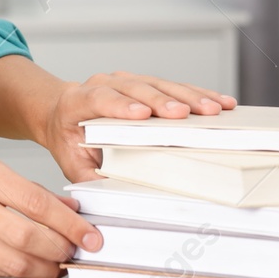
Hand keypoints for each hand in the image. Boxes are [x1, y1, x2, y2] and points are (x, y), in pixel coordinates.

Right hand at [0, 145, 102, 277]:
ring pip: (16, 263)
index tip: (91, 234)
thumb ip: (21, 187)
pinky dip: (20, 272)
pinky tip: (33, 268)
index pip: (38, 204)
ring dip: (46, 268)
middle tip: (81, 250)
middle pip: (31, 238)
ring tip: (61, 263)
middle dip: (64, 249)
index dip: (71, 224)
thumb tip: (62, 206)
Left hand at [41, 71, 236, 182]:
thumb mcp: (70, 162)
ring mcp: (125, 80)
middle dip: (162, 101)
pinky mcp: (145, 83)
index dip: (120, 105)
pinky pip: (172, 86)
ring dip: (188, 96)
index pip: (100, 99)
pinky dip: (197, 94)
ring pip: (158, 84)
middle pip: (135, 89)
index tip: (141, 114)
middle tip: (185, 113)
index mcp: (78, 101)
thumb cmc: (68, 139)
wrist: (60, 113)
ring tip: (213, 109)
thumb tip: (112, 197)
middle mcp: (103, 84)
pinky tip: (218, 102)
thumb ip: (88, 179)